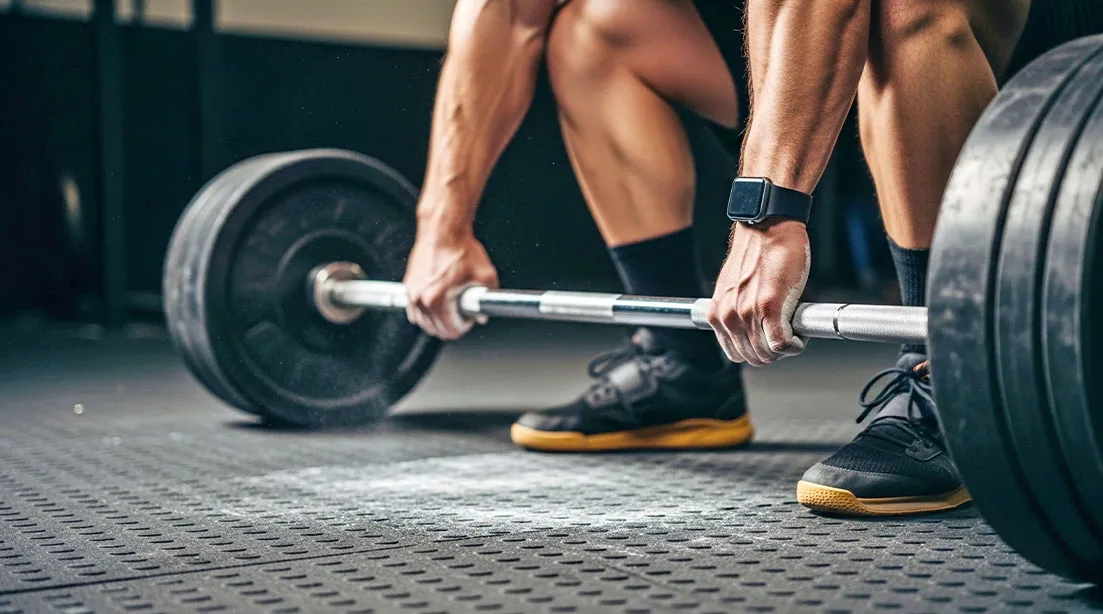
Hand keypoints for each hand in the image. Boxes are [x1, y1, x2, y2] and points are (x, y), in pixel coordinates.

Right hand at [403, 227, 498, 339]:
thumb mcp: (485, 276)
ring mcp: (412, 293)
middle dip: (452, 323)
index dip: (465, 325)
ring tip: (452, 304)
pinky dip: (426, 311)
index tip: (470, 318)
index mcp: (437, 300)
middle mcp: (420, 299)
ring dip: (438, 319)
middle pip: (436, 330)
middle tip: (463, 310)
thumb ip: (488, 299)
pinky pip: (415, 310)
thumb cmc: (461, 249)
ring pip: (424, 323)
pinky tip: (438, 302)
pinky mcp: (408, 285)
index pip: (451, 331)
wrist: (443, 230)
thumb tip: (482, 313)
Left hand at [707, 220, 809, 365]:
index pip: (735, 353)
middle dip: (773, 352)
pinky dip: (793, 345)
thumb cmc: (758, 252)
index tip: (769, 342)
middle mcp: (729, 316)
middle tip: (786, 336)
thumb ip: (737, 309)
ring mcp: (747, 314)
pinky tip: (799, 334)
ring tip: (793, 331)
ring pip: (768, 354)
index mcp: (718, 313)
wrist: (768, 227)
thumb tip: (752, 330)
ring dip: (785, 348)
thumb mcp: (734, 288)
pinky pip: (781, 344)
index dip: (756, 351)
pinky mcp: (769, 308)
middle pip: (753, 357)